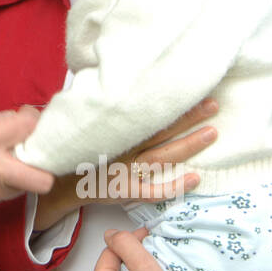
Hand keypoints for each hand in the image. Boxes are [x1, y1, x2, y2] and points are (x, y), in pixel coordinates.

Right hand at [0, 106, 53, 229]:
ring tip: (2, 163)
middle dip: (42, 162)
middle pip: (43, 177)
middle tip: (27, 150)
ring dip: (20, 174)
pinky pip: (2, 196)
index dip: (31, 118)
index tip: (24, 117)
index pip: (28, 127)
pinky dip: (0, 185)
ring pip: (25, 189)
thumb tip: (2, 120)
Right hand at [33, 98, 218, 229]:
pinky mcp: (126, 192)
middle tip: (214, 105)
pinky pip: (154, 191)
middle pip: (160, 132)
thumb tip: (100, 78)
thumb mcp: (80, 123)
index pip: (147, 115)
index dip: (169, 104)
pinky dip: (174, 186)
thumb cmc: (73, 151)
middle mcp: (123, 149)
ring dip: (188, 145)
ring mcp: (127, 172)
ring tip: (212, 133)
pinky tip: (195, 178)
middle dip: (188, 118)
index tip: (190, 89)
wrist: (58, 183)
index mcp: (114, 132)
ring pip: (162, 157)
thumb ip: (96, 107)